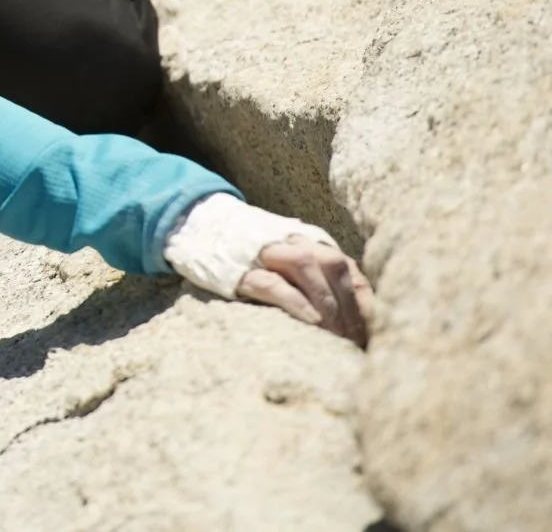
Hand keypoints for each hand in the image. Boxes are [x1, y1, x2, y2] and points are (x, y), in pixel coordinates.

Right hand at [236, 236, 374, 346]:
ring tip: (335, 334)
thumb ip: (322, 286)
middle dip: (348, 303)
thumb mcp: (293, 274)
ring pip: (306, 264)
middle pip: (332, 262)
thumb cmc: (256, 267)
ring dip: (326, 302)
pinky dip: (296, 302)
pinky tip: (311, 321)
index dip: (363, 299)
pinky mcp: (241, 272)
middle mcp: (291, 242)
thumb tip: (360, 320)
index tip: (371, 330)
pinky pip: (272, 283)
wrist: (202, 235)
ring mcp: (264, 253)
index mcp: (309, 243)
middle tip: (354, 339)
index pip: (347, 268)